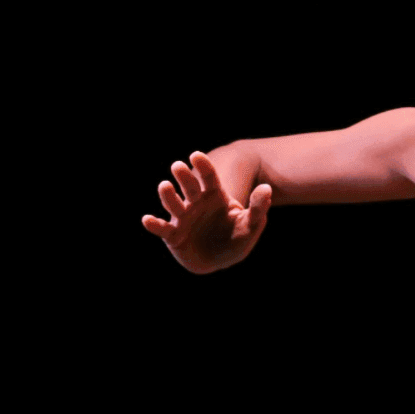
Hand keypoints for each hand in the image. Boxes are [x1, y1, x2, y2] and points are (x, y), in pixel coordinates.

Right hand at [141, 151, 271, 273]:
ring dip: (168, 195)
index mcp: (215, 196)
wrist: (221, 258)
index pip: (208, 177)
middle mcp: (196, 203)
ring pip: (174, 204)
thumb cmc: (236, 237)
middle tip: (178, 166)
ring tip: (164, 186)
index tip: (196, 155)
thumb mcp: (252, 223)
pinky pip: (162, 229)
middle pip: (189, 186)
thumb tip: (267, 188)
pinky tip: (147, 219)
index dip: (203, 166)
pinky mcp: (173, 236)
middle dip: (183, 176)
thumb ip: (259, 207)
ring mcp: (183, 218)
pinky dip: (154, 225)